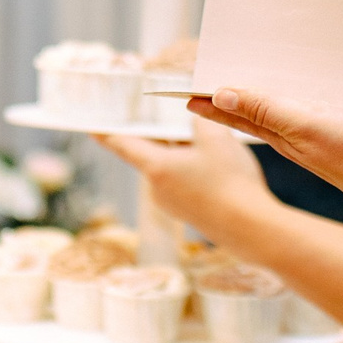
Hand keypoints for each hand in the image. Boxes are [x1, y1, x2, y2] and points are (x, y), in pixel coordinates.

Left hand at [93, 120, 272, 236]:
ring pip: (169, 167)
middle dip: (159, 134)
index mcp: (156, 167)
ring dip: (180, 151)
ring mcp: (172, 204)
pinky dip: (191, 168)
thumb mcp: (216, 138)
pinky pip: (182, 182)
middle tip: (168, 113)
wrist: (252, 229)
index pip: (122, 144)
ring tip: (204, 137)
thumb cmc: (230, 182)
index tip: (89, 126)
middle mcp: (156, 188)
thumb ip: (200, 119)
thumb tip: (193, 115)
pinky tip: (215, 164)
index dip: (105, 132)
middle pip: (150, 153)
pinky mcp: (189, 212)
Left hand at [185, 88, 342, 208]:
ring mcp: (318, 141)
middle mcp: (293, 139)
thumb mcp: (305, 124)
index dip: (209, 101)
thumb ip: (266, 108)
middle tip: (209, 78)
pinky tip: (308, 92)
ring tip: (250, 79)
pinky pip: (312, 114)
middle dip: (231, 97)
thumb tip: (220, 95)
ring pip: (281, 114)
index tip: (184, 87)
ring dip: (264, 97)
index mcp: (279, 135)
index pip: (233, 115)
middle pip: (252, 114)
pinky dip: (301, 100)